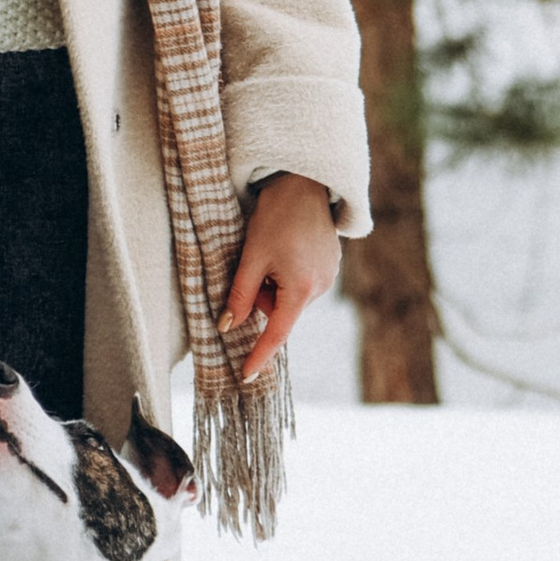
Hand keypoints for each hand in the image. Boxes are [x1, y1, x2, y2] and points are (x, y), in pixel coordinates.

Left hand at [221, 173, 337, 383]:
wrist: (305, 183)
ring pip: (289, 296)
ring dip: (274, 283)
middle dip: (262, 297)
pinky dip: (287, 273)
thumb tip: (228, 325)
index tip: (246, 377)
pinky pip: (301, 282)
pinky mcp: (331, 265)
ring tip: (273, 247)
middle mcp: (320, 288)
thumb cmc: (276, 217)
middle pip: (280, 311)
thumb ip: (241, 294)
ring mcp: (329, 276)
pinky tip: (288, 244)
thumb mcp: (252, 257)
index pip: (277, 334)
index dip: (259, 356)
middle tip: (255, 261)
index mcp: (301, 290)